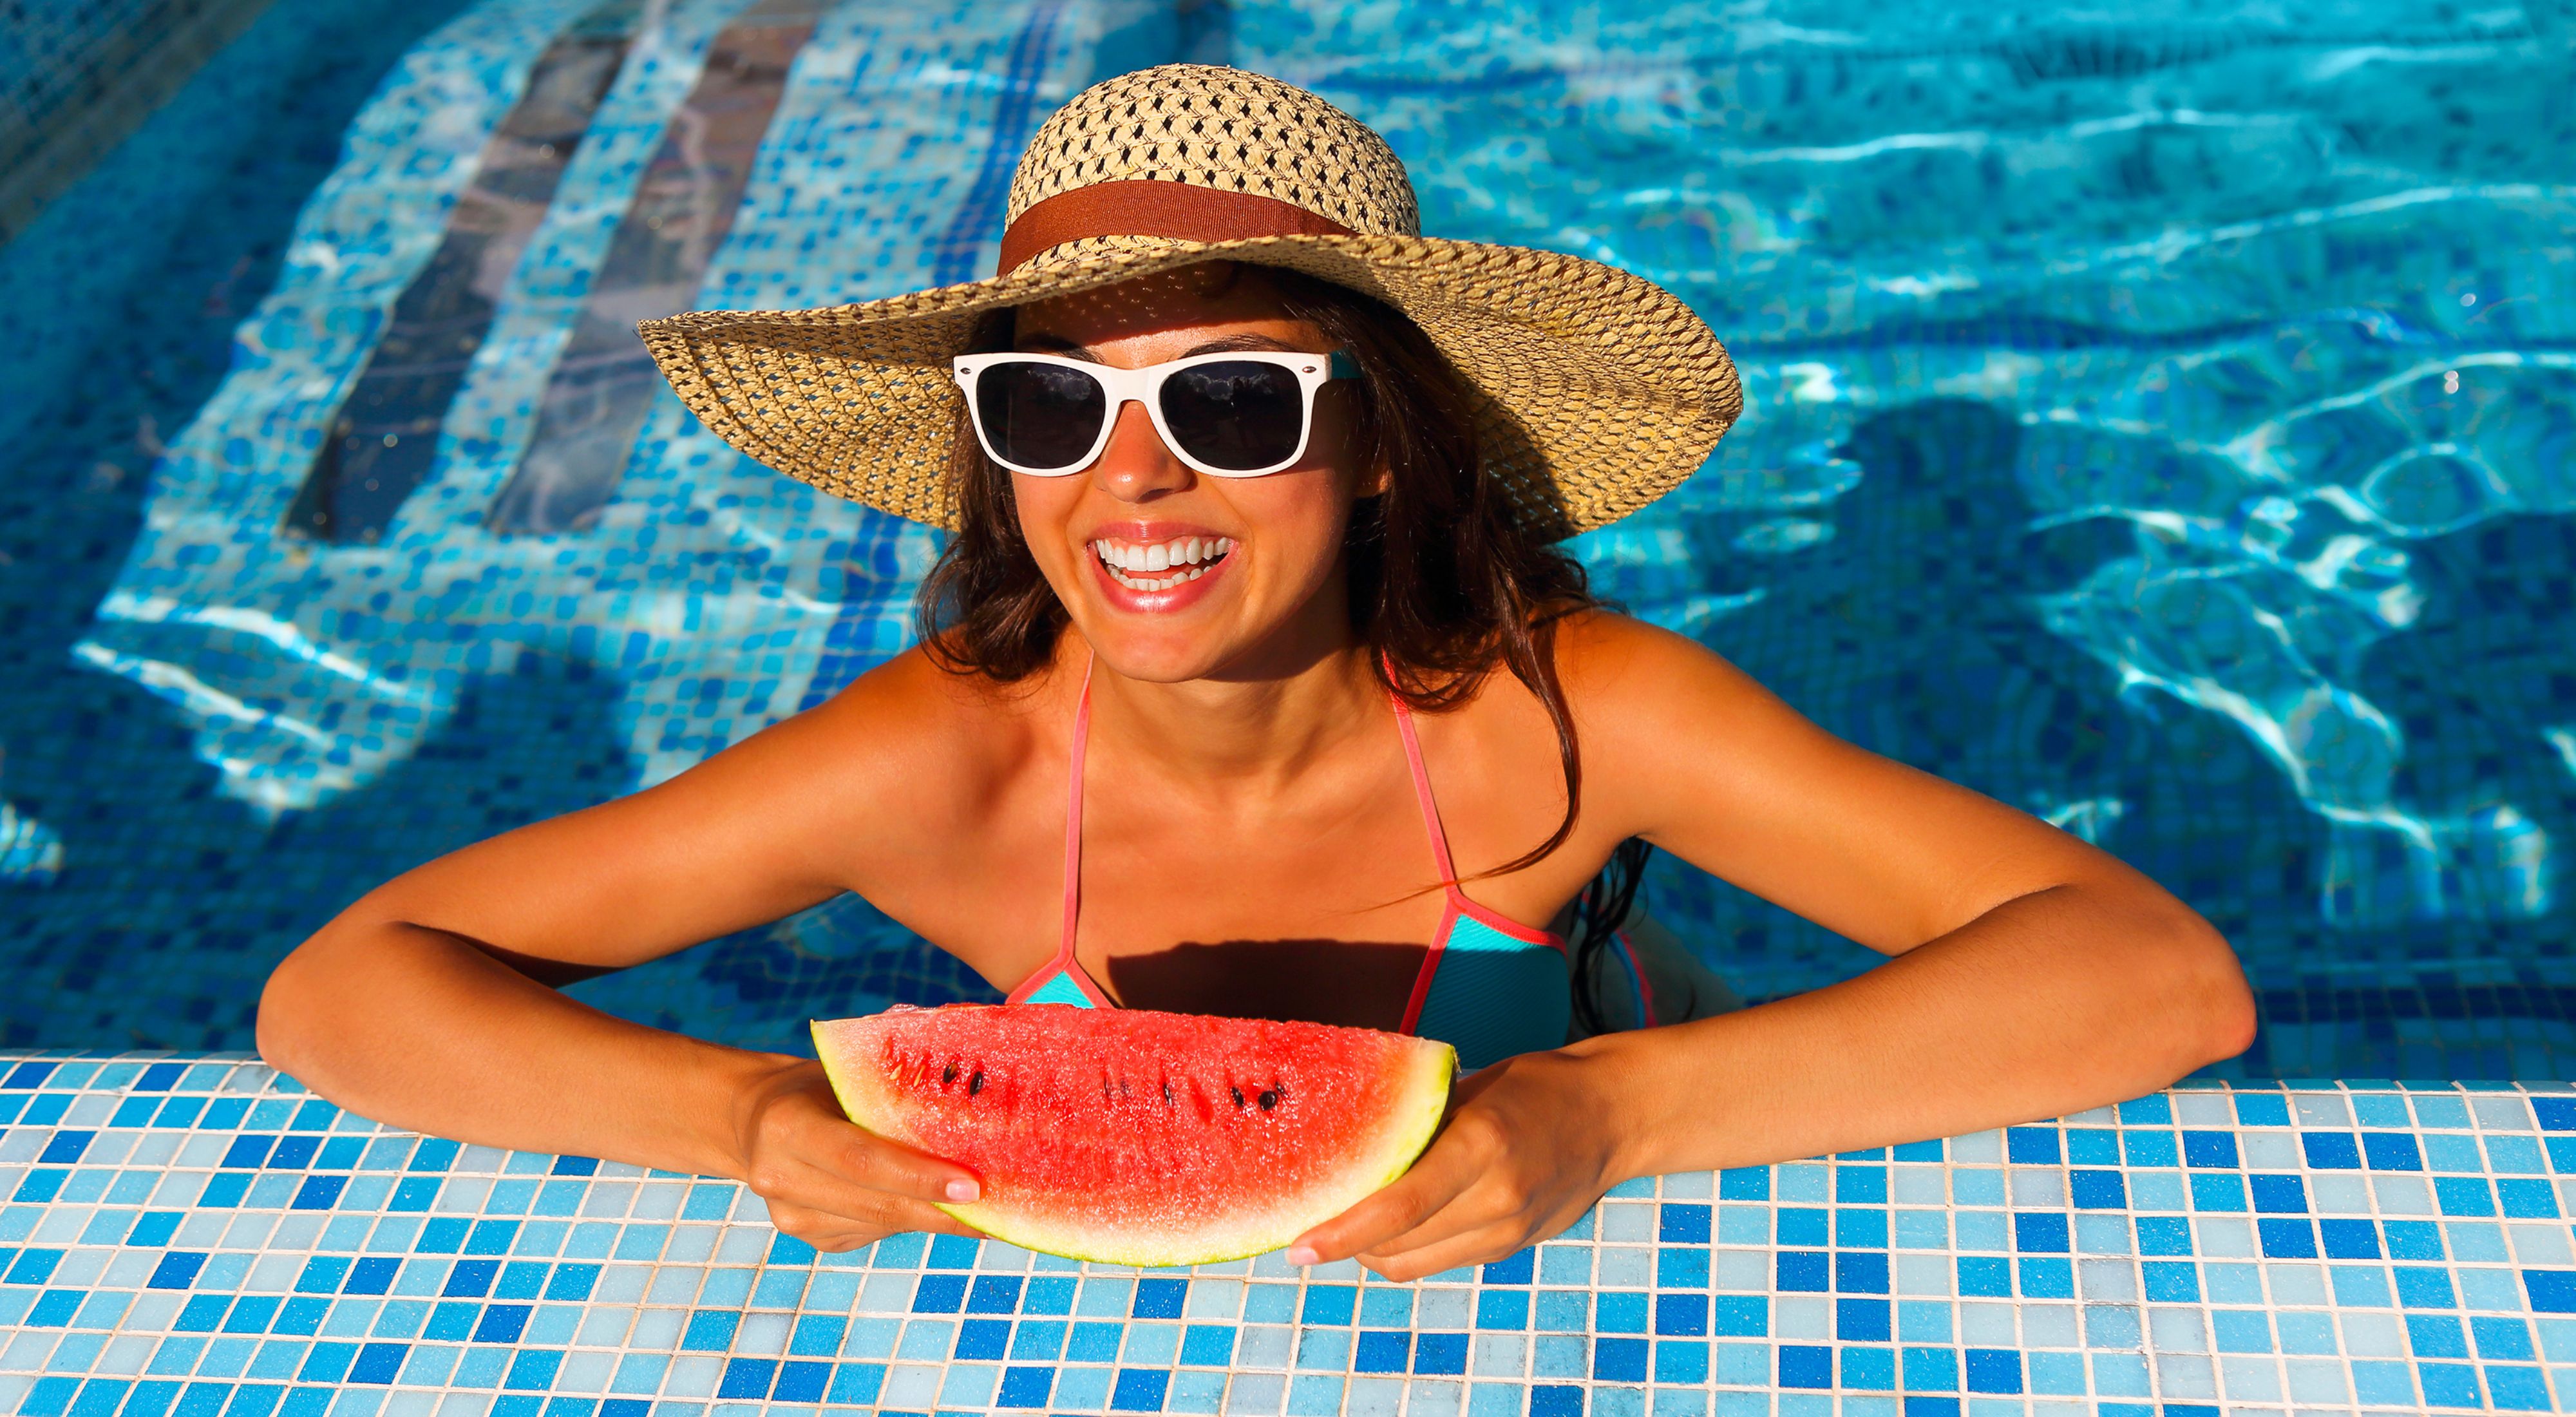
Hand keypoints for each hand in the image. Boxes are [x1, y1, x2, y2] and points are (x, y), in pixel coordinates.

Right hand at [733, 1059, 984, 1250]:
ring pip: (881, 1223)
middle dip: (942, 1209)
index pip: (862, 1159)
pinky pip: (875, 1231)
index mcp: (786, 1126)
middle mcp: (780, 1177)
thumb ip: (887, 1095)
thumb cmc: (815, 1087)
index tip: (972, 1186)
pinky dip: (912, 1219)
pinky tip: (940, 1207)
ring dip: (936, 1218)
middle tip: (998, 1207)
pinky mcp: (812, 1238)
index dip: (918, 1177)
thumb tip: (969, 1108)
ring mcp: (791, 1216)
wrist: (755, 1121)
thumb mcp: (842, 1075)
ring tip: (987, 1209)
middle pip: (876, 1202)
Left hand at [1288, 1044, 1629, 1281]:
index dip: (1341, 1233)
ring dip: (1371, 1250)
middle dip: (1346, 1240)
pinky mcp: (1511, 1247)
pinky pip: (1439, 1261)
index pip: (1398, 1208)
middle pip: (1396, 1246)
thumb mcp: (1471, 1088)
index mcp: (1481, 1146)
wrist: (1614, 1116)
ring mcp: (1507, 1231)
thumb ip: (1416, 1125)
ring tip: (1348, 1222)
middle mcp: (1496, 1199)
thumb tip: (1346, 1151)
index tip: (1297, 1247)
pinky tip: (1393, 1222)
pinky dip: (1406, 1248)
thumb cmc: (1536, 1086)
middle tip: (1312, 1219)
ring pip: (1412, 1264)